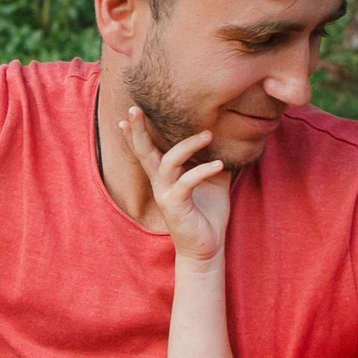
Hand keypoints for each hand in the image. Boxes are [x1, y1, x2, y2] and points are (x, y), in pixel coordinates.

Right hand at [122, 106, 228, 263]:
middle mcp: (160, 184)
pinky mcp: (176, 207)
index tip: (129, 113)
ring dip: (186, 145)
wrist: (207, 247)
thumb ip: (213, 158)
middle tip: (134, 109)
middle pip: (144, 152)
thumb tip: (228, 136)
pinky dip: (202, 171)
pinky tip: (218, 164)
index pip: (147, 150)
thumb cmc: (208, 212)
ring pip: (167, 162)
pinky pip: (186, 182)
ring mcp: (166, 195)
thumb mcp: (213, 180)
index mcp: (165, 176)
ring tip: (207, 134)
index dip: (137, 132)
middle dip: (138, 131)